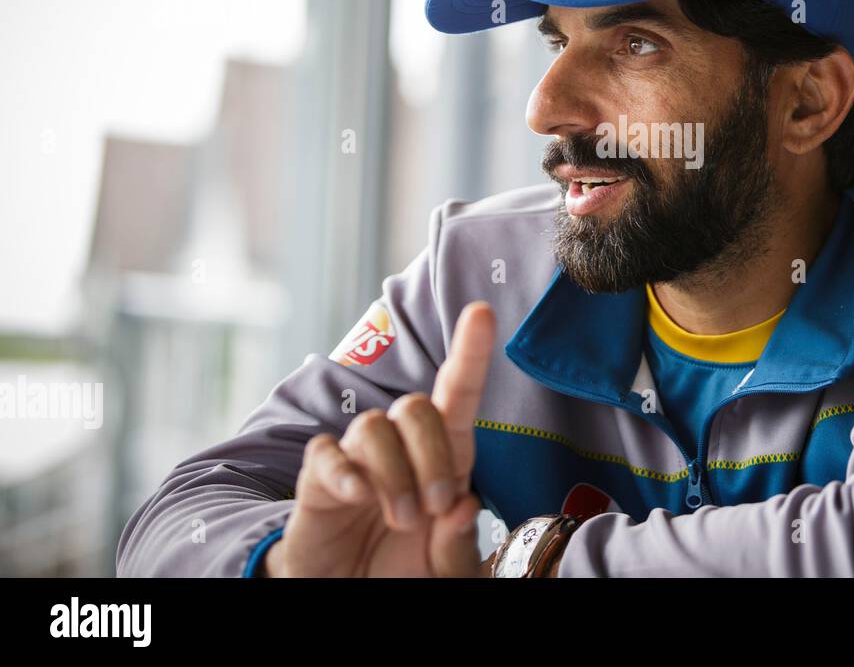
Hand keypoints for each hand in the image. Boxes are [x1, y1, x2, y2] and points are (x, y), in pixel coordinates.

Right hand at [264, 301, 496, 576]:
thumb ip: (458, 543)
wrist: (346, 593)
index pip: (457, 392)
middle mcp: (401, 445)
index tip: (482, 313)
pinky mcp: (318, 477)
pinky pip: (326, 452)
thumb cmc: (402, 570)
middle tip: (433, 508)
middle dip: (432, 457)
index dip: (469, 351)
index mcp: (443, 455)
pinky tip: (356, 497)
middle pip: (416, 406)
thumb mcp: (444, 567)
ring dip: (394, 475)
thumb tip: (465, 506)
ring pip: (375, 426)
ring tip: (401, 519)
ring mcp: (357, 457)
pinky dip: (344, 473)